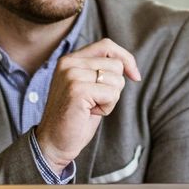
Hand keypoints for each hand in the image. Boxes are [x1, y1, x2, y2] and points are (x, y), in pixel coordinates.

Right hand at [35, 38, 140, 170]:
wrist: (53, 142)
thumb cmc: (75, 118)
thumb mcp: (87, 87)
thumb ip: (99, 70)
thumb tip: (129, 65)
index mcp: (70, 59)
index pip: (106, 45)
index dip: (126, 58)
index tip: (135, 76)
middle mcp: (69, 63)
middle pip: (116, 65)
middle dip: (114, 87)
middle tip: (94, 102)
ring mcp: (72, 75)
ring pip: (117, 80)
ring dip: (110, 99)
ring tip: (90, 108)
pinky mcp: (77, 90)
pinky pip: (112, 94)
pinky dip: (107, 107)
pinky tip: (89, 113)